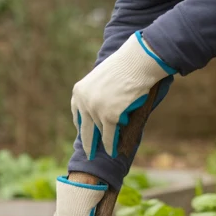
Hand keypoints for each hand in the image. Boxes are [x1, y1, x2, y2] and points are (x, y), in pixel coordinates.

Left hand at [71, 31, 174, 158]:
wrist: (138, 61)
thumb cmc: (125, 67)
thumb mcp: (101, 80)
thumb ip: (95, 95)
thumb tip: (96, 114)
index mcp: (78, 91)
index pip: (77, 114)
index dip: (81, 126)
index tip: (83, 133)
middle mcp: (83, 101)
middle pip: (85, 128)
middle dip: (87, 142)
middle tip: (89, 153)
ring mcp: (95, 109)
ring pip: (100, 131)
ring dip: (105, 139)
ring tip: (107, 149)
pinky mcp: (109, 116)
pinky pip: (109, 135)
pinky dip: (110, 145)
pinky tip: (112, 152)